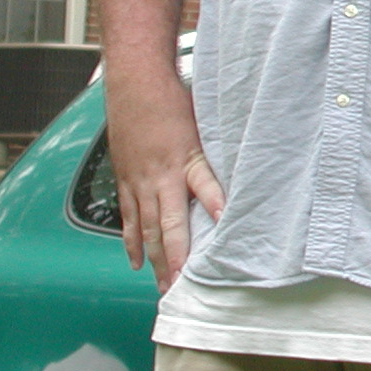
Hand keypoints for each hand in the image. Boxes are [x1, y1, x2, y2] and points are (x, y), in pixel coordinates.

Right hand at [108, 99, 224, 292]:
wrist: (135, 82)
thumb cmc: (174, 99)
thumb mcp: (205, 122)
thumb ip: (218, 153)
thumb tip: (244, 173)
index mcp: (185, 158)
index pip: (204, 189)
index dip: (215, 208)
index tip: (223, 231)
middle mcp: (159, 175)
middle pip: (169, 224)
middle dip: (176, 258)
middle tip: (183, 287)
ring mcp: (138, 180)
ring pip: (147, 228)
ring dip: (155, 259)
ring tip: (163, 285)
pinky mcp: (126, 180)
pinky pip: (128, 218)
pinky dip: (132, 242)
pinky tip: (136, 261)